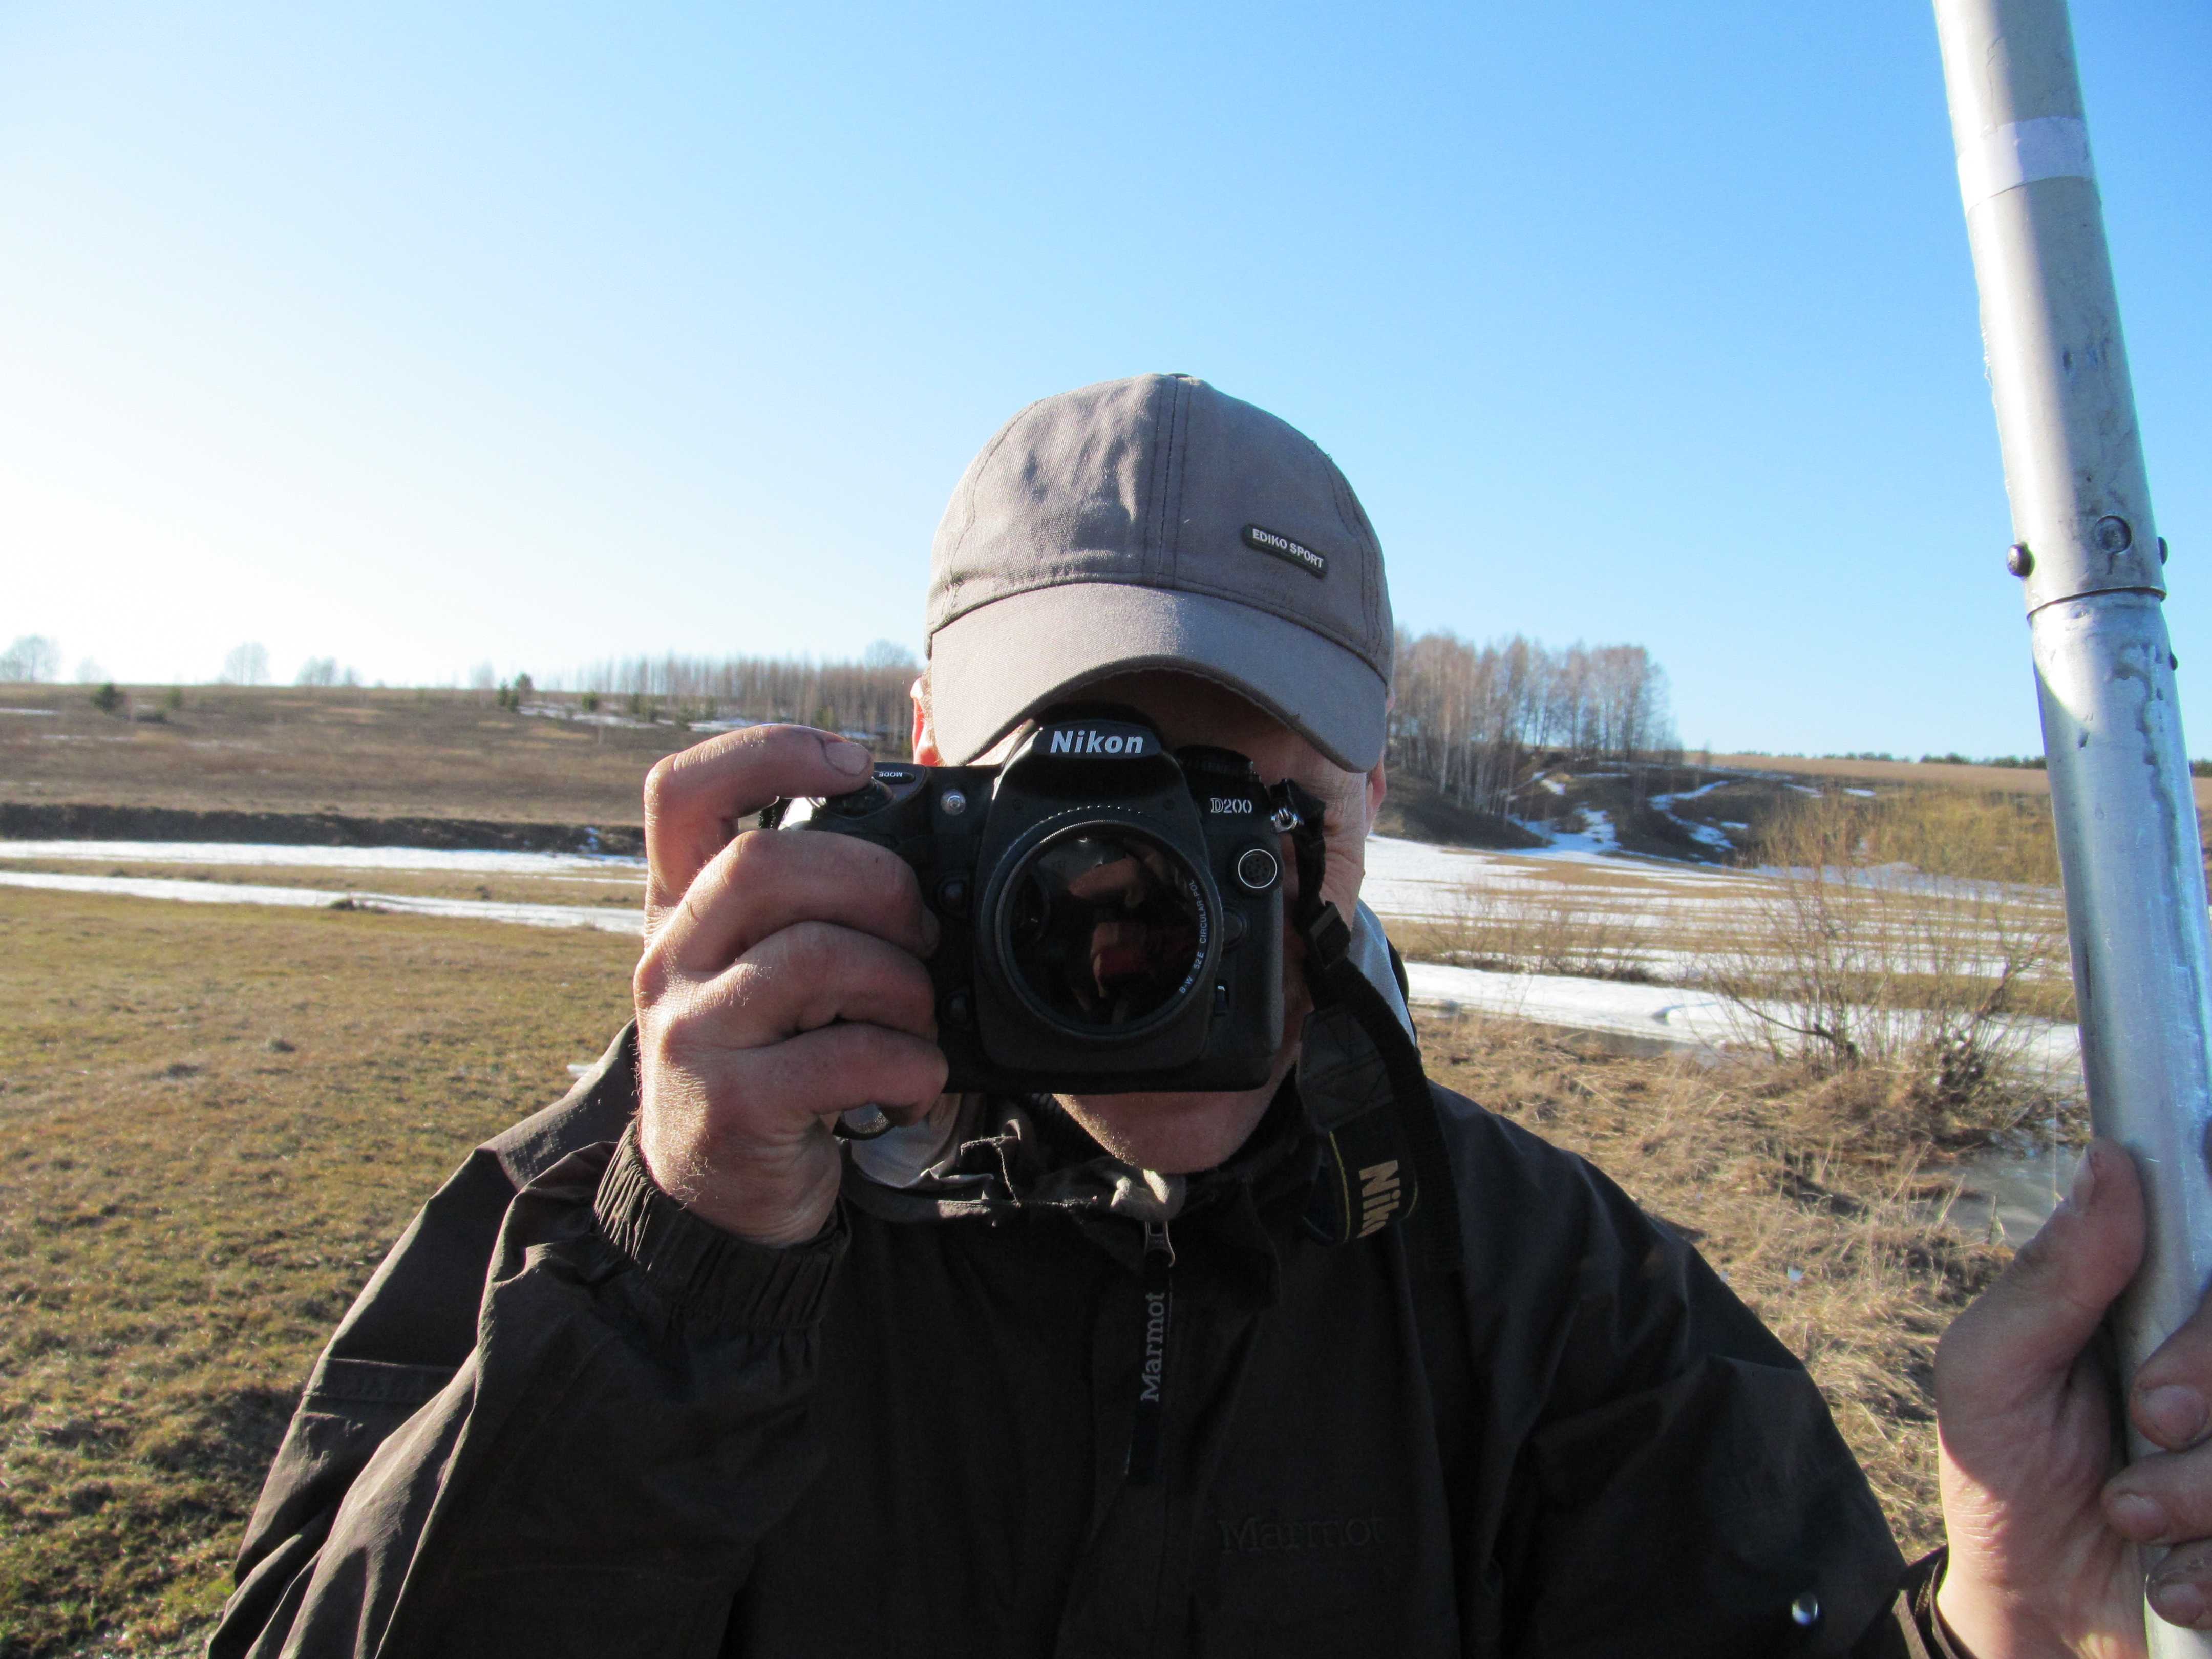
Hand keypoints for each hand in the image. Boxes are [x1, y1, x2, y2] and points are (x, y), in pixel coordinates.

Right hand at [632, 724, 946, 1246]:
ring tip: (919, 1015)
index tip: (852, 766)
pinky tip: (914, 1080)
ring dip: (901, 982)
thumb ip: (813, 909)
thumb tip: (927, 857)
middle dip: (874, 882)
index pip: (683, 791)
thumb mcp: (767, 972)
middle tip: (919, 931)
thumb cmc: (769, 1063)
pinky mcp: (730, 1103)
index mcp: (681, 907)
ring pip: (813, 956)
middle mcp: (670, 958)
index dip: (768, 753)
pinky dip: (908, 1062)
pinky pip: (843, 1054)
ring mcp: (691, 1032)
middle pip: (764, 864)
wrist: (718, 1202)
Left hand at [1933, 1138, 2211, 1654]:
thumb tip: (2110, 1162)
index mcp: (2166, 1300)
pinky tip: (2173, 1576)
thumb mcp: (1991, 1370)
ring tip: (2132, 1514)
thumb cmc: (2003, 1470)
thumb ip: (2052, 1276)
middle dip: (2208, 1382)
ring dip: (2207, 1492)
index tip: (2171, 1345)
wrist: (2032, 1604)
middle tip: (2148, 1421)